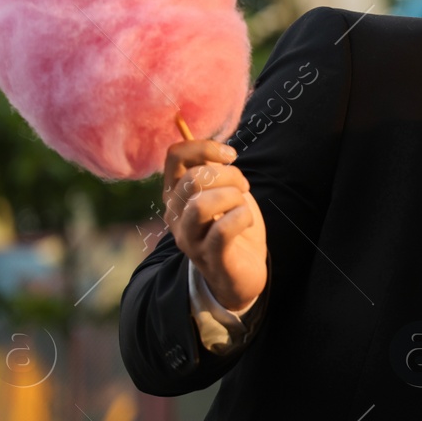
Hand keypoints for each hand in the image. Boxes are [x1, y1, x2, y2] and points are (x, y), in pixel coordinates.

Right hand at [162, 139, 266, 311]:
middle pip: (193, 178)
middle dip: (228, 175)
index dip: (204, 147)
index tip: (231, 156)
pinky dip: (242, 217)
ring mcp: (189, 238)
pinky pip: (223, 228)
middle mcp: (175, 215)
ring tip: (242, 205)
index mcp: (176, 194)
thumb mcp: (222, 192)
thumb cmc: (232, 226)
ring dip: (232, 197)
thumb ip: (213, 170)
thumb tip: (214, 150)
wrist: (241, 273)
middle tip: (243, 187)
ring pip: (201, 204)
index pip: (175, 156)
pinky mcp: (211, 257)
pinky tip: (246, 221)